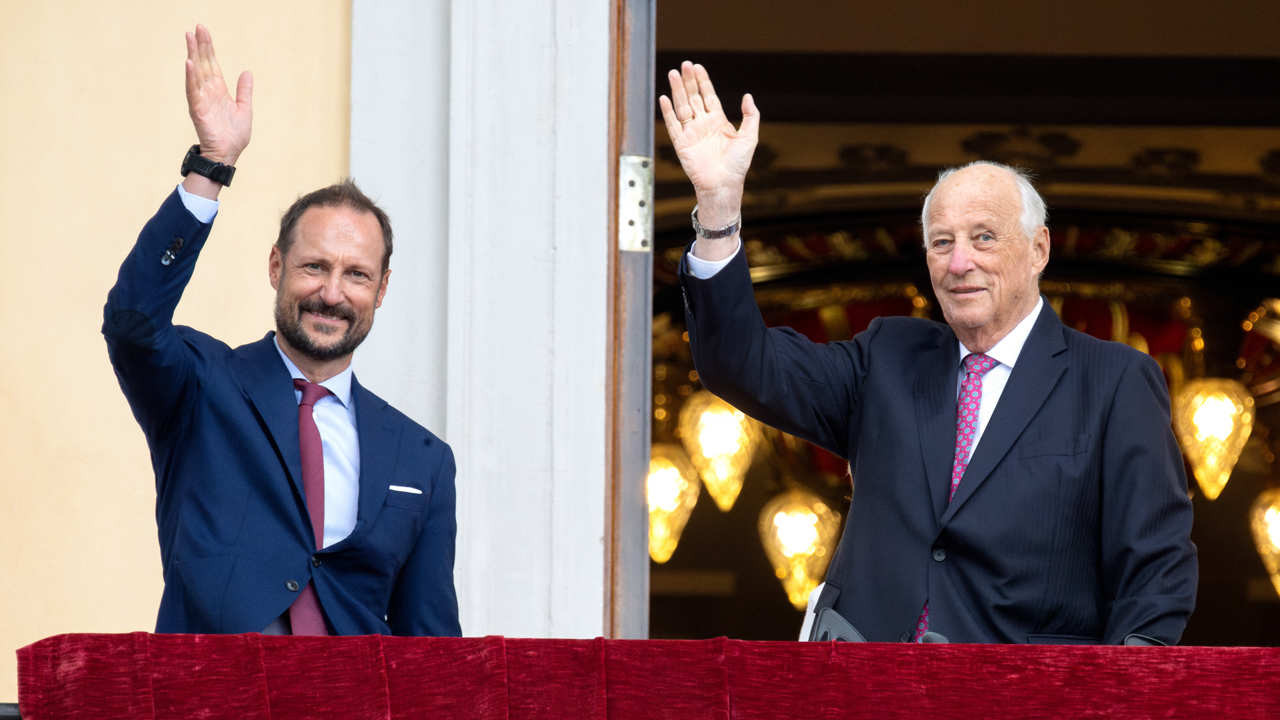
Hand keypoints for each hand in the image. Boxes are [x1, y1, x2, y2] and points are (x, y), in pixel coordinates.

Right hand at [185, 25, 251, 165]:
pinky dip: (191, 77)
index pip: (212, 64)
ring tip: (189, 37)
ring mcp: (202, 99)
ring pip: (196, 72)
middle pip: (202, 63)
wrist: (228, 155)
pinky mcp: (198, 109)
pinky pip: (193, 91)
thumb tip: (247, 72)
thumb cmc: (234, 136)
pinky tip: (189, 63)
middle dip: (199, 45)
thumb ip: (244, 90)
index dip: (208, 48)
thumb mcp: (245, 108)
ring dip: (192, 55)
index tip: (203, 31)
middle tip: (196, 27)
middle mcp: (208, 92)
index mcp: (219, 90)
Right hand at [658, 61, 758, 228]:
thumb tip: (748, 96)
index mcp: (718, 121)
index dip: (703, 81)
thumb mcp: (750, 137)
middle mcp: (703, 124)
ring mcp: (692, 133)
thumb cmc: (738, 164)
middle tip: (684, 64)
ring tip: (673, 74)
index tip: (697, 67)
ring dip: (677, 90)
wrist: (724, 185)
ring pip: (682, 107)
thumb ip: (751, 116)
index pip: (708, 96)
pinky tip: (664, 98)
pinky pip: (673, 125)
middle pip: (693, 97)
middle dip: (689, 81)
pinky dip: (668, 112)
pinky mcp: (682, 144)